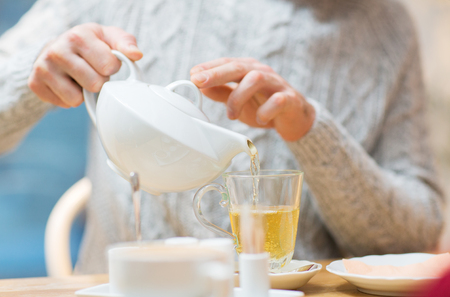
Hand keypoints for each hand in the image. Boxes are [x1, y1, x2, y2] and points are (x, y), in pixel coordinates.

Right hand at [28, 23, 142, 107]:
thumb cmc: (92, 44)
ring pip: (77, 99)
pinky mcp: (35, 84)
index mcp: (78, 36)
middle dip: (99, 81)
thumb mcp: (111, 37)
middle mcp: (57, 50)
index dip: (112, 68)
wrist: (60, 46)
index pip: (109, 66)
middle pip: (94, 85)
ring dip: (84, 93)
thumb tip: (136, 55)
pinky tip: (68, 84)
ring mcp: (43, 68)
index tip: (105, 62)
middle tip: (92, 71)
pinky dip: (69, 98)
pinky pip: (64, 105)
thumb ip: (127, 44)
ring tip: (81, 78)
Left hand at [190, 58, 314, 140]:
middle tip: (199, 82)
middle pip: (239, 67)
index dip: (209, 67)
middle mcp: (262, 72)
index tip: (192, 75)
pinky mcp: (290, 99)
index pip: (227, 63)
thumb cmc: (264, 106)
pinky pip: (278, 101)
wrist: (295, 118)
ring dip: (239, 97)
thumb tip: (199, 86)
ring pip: (256, 79)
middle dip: (217, 74)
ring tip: (231, 115)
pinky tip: (261, 119)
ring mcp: (277, 84)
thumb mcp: (238, 101)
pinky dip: (266, 111)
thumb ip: (221, 93)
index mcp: (249, 70)